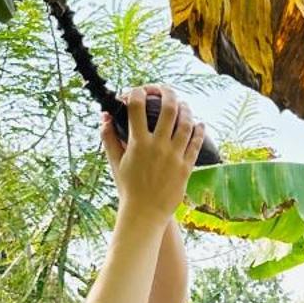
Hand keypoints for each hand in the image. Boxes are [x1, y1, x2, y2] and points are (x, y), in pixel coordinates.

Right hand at [103, 86, 203, 221]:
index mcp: (138, 143)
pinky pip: (196, 143)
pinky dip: (199, 130)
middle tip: (165, 90)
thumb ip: (108, 137)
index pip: (137, 107)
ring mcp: (174, 156)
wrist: (145, 213)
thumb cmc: (128, 188)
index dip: (137, 93)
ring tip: (182, 104)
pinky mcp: (186, 167)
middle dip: (167, 93)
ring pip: (186, 123)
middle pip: (168, 109)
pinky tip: (198, 123)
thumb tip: (104, 116)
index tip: (138, 91)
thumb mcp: (115, 162)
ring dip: (186, 109)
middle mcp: (157, 147)